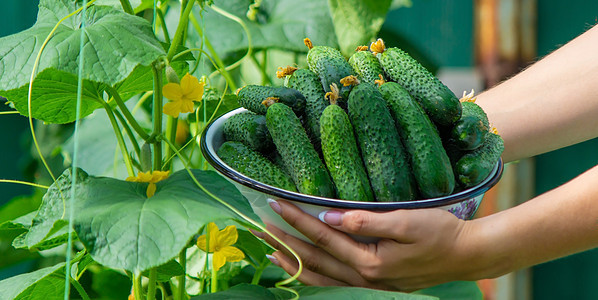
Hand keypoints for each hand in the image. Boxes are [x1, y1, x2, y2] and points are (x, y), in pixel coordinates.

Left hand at [260, 200, 485, 291]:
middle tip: (258, 228)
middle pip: (313, 260)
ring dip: (292, 264)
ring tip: (269, 252)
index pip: (322, 236)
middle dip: (284, 243)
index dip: (296, 219)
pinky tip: (303, 270)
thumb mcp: (407, 221)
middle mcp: (364, 277)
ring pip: (320, 278)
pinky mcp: (375, 284)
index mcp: (369, 261)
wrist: (467, 256)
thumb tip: (329, 214)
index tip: (274, 203)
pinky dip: (313, 277)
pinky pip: (334, 284)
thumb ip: (366, 221)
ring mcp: (369, 284)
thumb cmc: (440, 233)